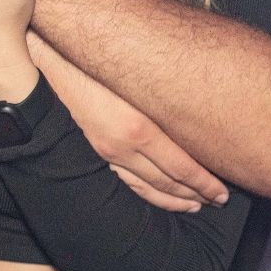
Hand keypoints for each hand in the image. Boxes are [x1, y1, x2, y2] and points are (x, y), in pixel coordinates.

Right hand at [32, 34, 229, 211]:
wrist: (48, 65)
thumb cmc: (97, 64)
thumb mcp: (138, 81)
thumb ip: (166, 104)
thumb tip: (200, 121)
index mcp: (138, 128)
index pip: (181, 167)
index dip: (204, 184)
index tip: (222, 194)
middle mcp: (121, 147)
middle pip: (167, 182)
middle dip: (195, 195)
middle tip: (217, 202)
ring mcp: (106, 153)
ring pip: (145, 188)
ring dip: (172, 200)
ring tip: (194, 206)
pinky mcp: (95, 153)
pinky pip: (125, 183)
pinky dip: (146, 194)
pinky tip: (158, 195)